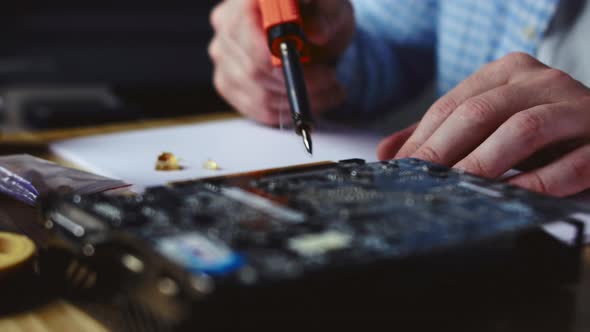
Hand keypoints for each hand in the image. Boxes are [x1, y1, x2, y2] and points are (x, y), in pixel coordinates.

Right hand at [208, 0, 353, 124]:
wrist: (313, 36)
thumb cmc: (319, 17)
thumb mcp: (332, 10)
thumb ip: (326, 16)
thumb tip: (316, 32)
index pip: (245, 25)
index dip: (272, 52)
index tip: (304, 63)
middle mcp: (226, 24)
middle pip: (252, 68)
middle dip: (295, 81)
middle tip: (329, 81)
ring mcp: (223, 56)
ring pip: (259, 93)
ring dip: (299, 99)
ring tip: (329, 90)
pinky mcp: (227, 83)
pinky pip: (257, 108)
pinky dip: (289, 110)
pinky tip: (312, 100)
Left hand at [378, 52, 589, 196]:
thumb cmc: (540, 130)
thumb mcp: (491, 122)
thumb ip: (443, 133)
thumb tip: (387, 152)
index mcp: (509, 71)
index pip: (453, 103)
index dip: (422, 137)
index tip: (398, 167)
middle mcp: (543, 81)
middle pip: (481, 112)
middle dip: (442, 150)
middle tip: (417, 181)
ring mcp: (577, 108)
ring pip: (522, 130)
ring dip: (484, 164)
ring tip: (456, 190)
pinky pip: (569, 164)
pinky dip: (534, 184)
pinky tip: (507, 199)